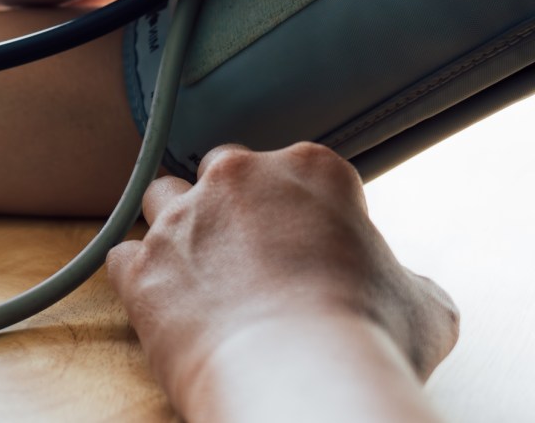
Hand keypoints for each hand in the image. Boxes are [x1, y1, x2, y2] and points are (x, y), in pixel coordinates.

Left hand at [105, 143, 458, 418]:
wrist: (300, 380)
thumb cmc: (369, 340)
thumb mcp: (426, 305)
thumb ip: (407, 280)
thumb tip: (407, 291)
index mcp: (310, 170)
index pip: (298, 168)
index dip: (302, 208)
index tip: (309, 244)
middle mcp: (237, 178)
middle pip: (221, 170)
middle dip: (231, 204)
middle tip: (250, 254)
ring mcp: (181, 219)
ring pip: (162, 199)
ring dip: (176, 229)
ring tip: (198, 274)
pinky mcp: (140, 266)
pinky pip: (124, 257)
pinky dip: (139, 278)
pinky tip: (162, 305)